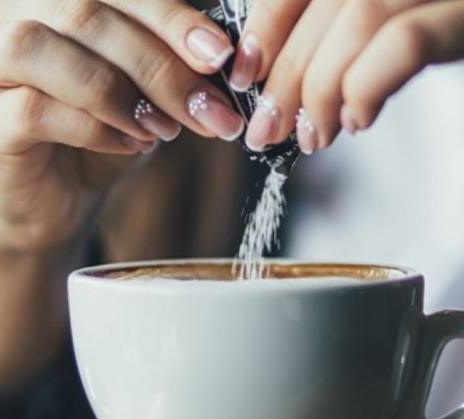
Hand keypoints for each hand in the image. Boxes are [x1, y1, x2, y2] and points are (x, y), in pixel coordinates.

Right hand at [0, 0, 242, 251]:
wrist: (51, 199)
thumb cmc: (98, 133)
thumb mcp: (139, 87)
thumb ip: (164, 58)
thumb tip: (220, 50)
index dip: (169, 15)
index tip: (219, 55)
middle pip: (82, 9)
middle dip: (158, 60)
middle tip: (207, 106)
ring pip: (43, 48)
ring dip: (119, 90)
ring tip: (166, 128)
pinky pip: (33, 109)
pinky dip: (94, 127)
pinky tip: (132, 144)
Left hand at [230, 0, 463, 153]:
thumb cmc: (446, 27)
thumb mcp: (388, 20)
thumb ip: (341, 32)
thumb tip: (277, 77)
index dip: (266, 25)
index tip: (245, 72)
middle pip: (327, 1)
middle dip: (285, 75)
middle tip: (268, 128)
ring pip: (359, 14)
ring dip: (319, 89)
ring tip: (312, 135)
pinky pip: (406, 41)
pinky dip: (368, 85)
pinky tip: (358, 119)